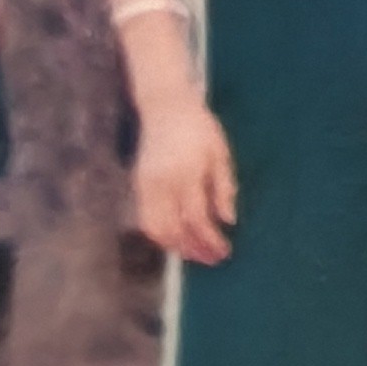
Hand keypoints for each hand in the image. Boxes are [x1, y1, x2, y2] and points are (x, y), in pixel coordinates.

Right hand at [131, 102, 237, 264]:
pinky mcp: (138, 184)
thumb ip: (223, 188)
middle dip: (194, 249)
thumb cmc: (200, 128)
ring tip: (197, 253)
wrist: (165, 106)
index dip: (210, 240)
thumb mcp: (220, 154)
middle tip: (213, 259)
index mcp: (187, 174)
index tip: (224, 251)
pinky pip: (146, 219)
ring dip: (176, 246)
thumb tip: (228, 221)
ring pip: (155, 229)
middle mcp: (162, 183)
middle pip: (173, 229)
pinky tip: (178, 238)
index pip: (196, 219)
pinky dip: (161, 235)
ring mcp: (146, 185)